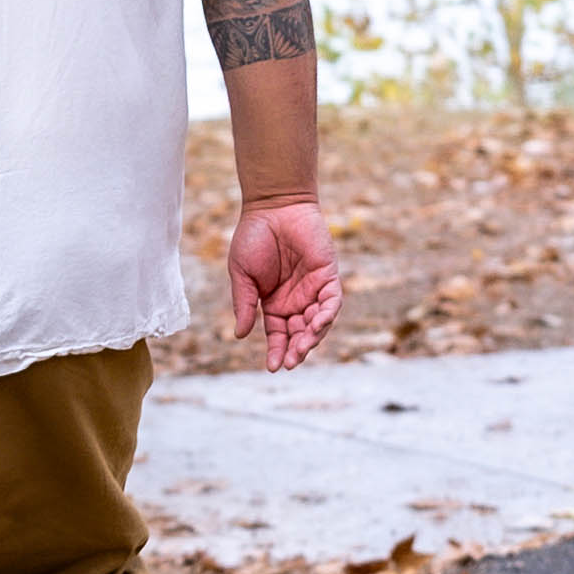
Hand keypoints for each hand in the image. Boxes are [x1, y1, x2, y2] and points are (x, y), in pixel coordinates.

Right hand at [224, 195, 341, 372]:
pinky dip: (327, 315)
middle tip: (291, 362)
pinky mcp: (328, 276)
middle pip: (300, 334)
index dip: (277, 351)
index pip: (278, 335)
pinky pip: (332, 301)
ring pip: (318, 323)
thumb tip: (241, 335)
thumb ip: (245, 304)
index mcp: (274, 304)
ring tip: (302, 348)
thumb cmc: (253, 237)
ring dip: (312, 337)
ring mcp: (313, 289)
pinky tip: (317, 325)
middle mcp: (295, 301)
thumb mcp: (242, 275)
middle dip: (297, 350)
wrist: (273, 207)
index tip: (273, 366)